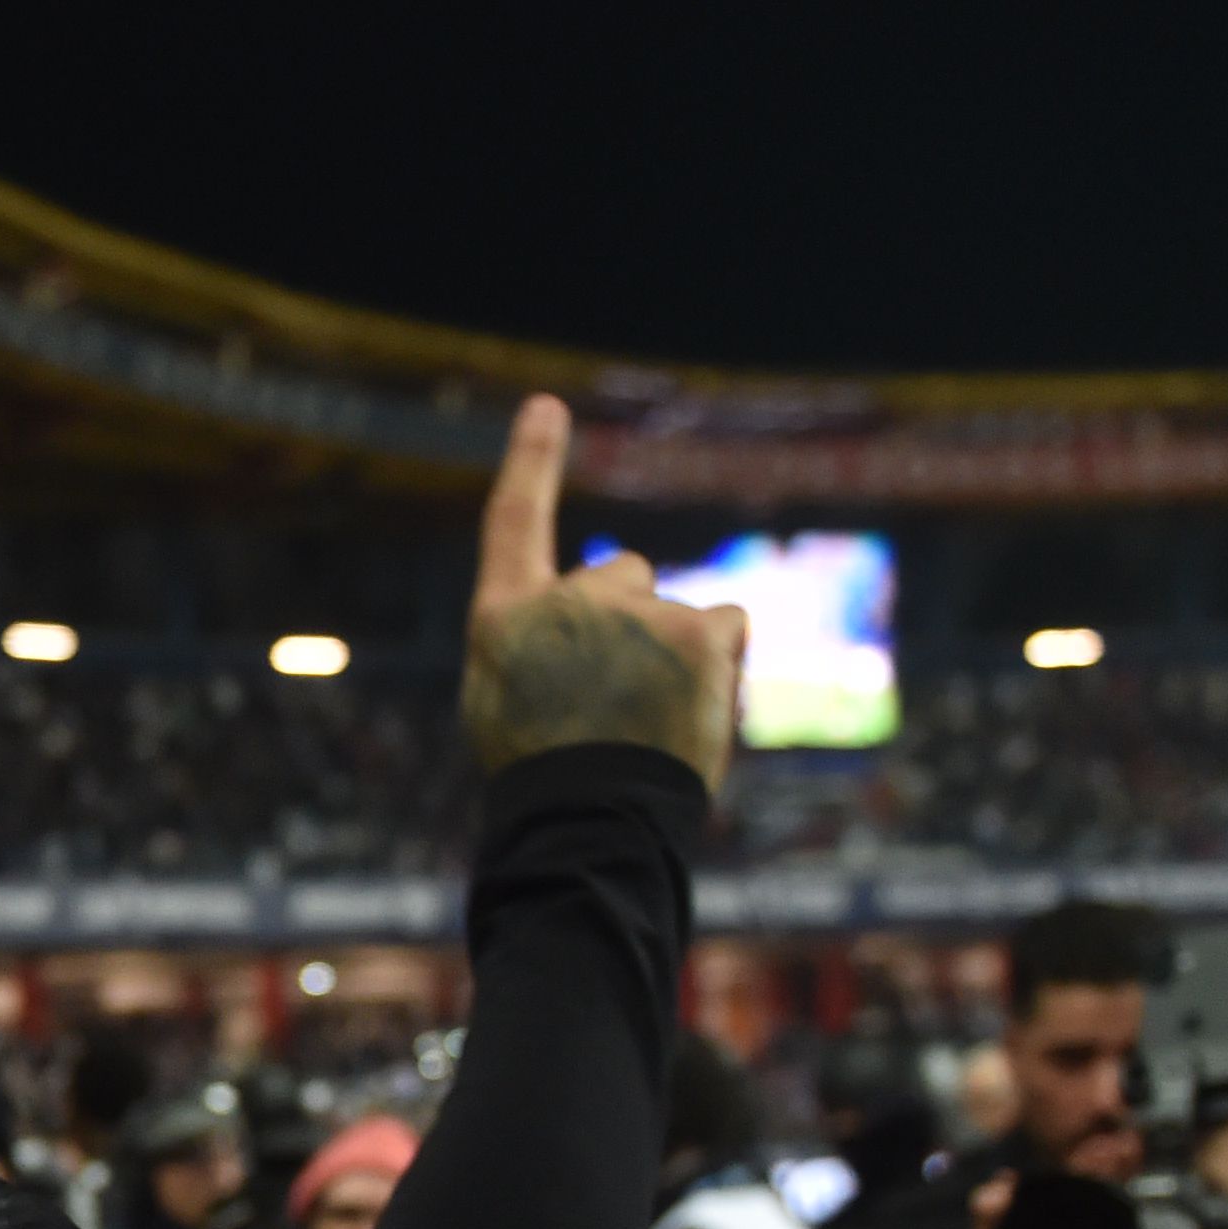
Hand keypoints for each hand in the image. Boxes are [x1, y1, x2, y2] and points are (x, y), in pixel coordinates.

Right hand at [461, 392, 747, 788]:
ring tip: (650, 725)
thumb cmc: (545, 777)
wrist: (589, 821)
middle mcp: (566, 598)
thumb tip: (599, 609)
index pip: (514, 520)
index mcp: (503, 618)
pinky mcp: (696, 628)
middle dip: (627, 621)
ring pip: (670, 612)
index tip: (547, 407)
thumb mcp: (509, 702)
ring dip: (671, 654)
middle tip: (613, 699)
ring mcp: (632, 610)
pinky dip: (719, 659)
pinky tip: (696, 705)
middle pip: (619, 575)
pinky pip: (724, 622)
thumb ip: (544, 642)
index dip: (533, 461)